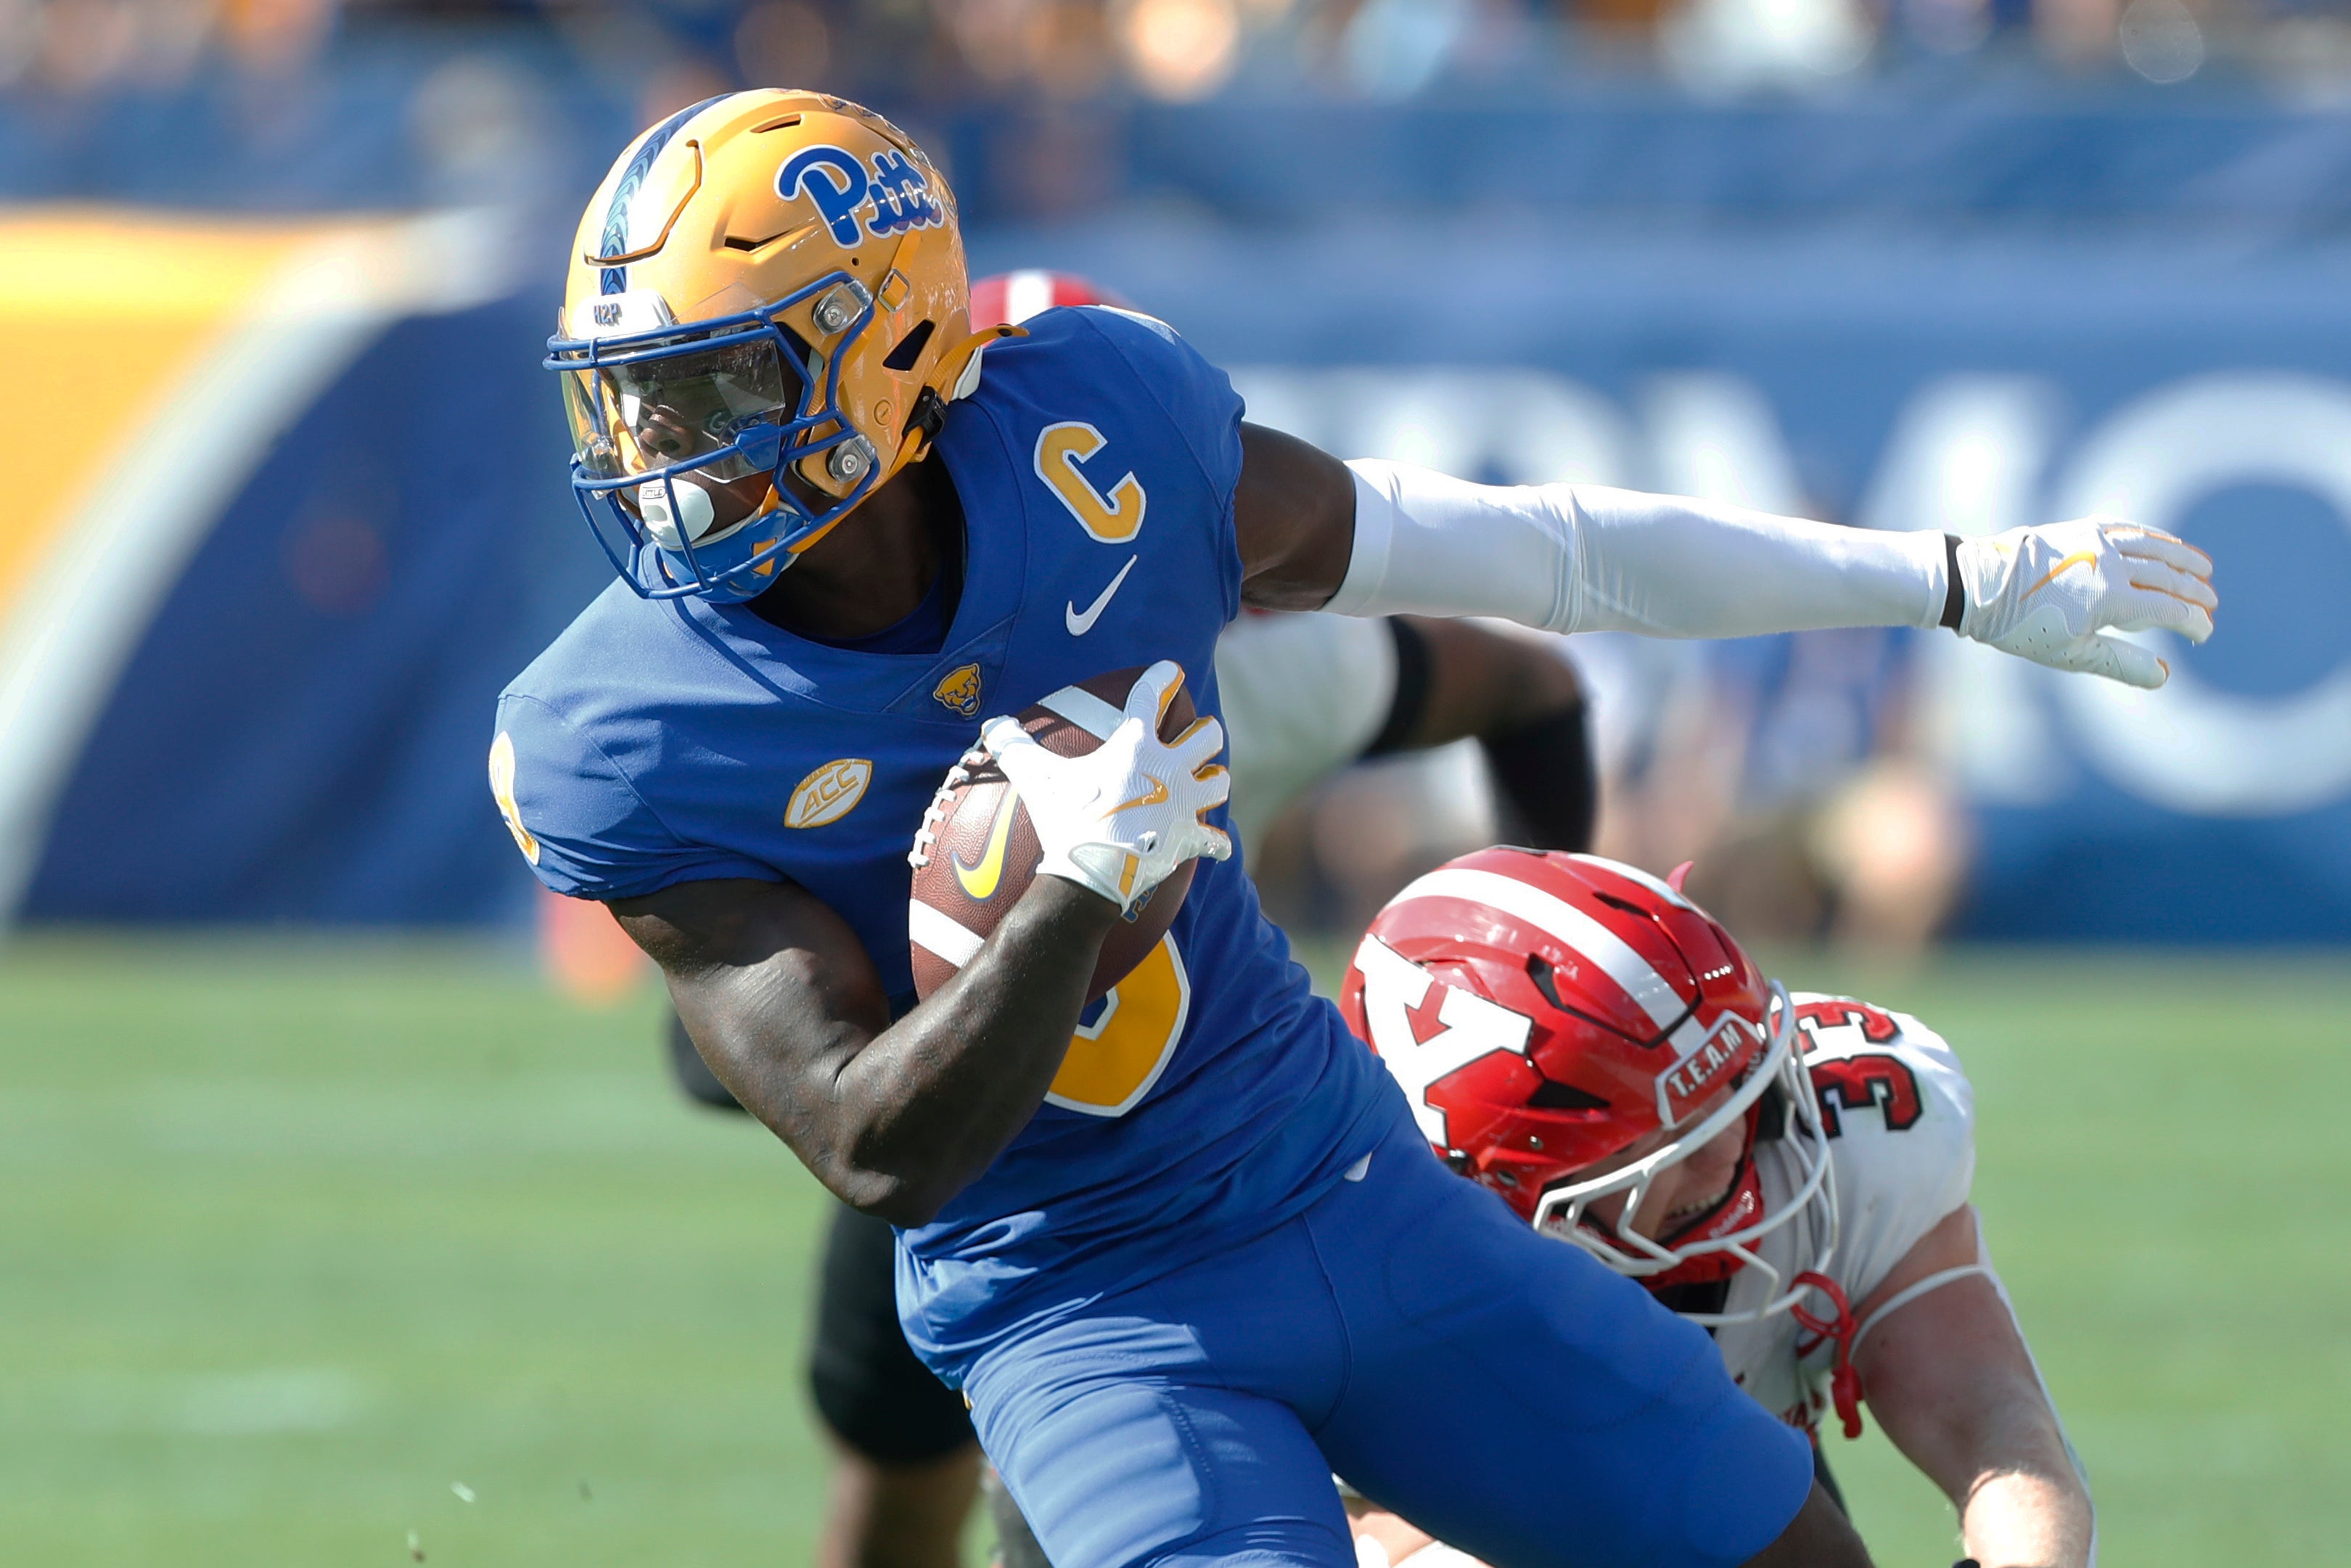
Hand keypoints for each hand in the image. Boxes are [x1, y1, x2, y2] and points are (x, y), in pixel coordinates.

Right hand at [980, 660, 1231, 914]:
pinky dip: (1214, 842)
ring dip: (1214, 778)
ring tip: (1205, 780)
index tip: (1171, 670)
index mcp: (1136, 746)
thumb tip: (991, 725)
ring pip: (1219, 780)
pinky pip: (1215, 839)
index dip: (1164, 676)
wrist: (1089, 875)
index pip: (1153, 695)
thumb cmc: (1064, 820)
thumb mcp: (1035, 778)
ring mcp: (1184, 805)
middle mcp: (1169, 769)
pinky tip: (1214, 842)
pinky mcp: (1189, 839)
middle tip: (1197, 733)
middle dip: (1206, 731)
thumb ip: (1014, 747)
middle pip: (1208, 734)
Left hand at [1955, 517, 2214, 688]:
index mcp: (2109, 599)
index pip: (2168, 610)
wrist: (1979, 585)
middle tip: (2211, 603)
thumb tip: (2164, 675)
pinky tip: (2164, 544)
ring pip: (2154, 547)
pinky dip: (2154, 537)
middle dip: (2194, 592)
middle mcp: (2109, 565)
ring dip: (2182, 559)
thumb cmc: (2021, 627)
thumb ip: (2120, 664)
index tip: (2204, 632)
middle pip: (2167, 578)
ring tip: (2204, 569)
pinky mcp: (2082, 527)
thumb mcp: (2070, 655)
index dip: (2192, 622)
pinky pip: (2129, 529)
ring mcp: (2096, 541)